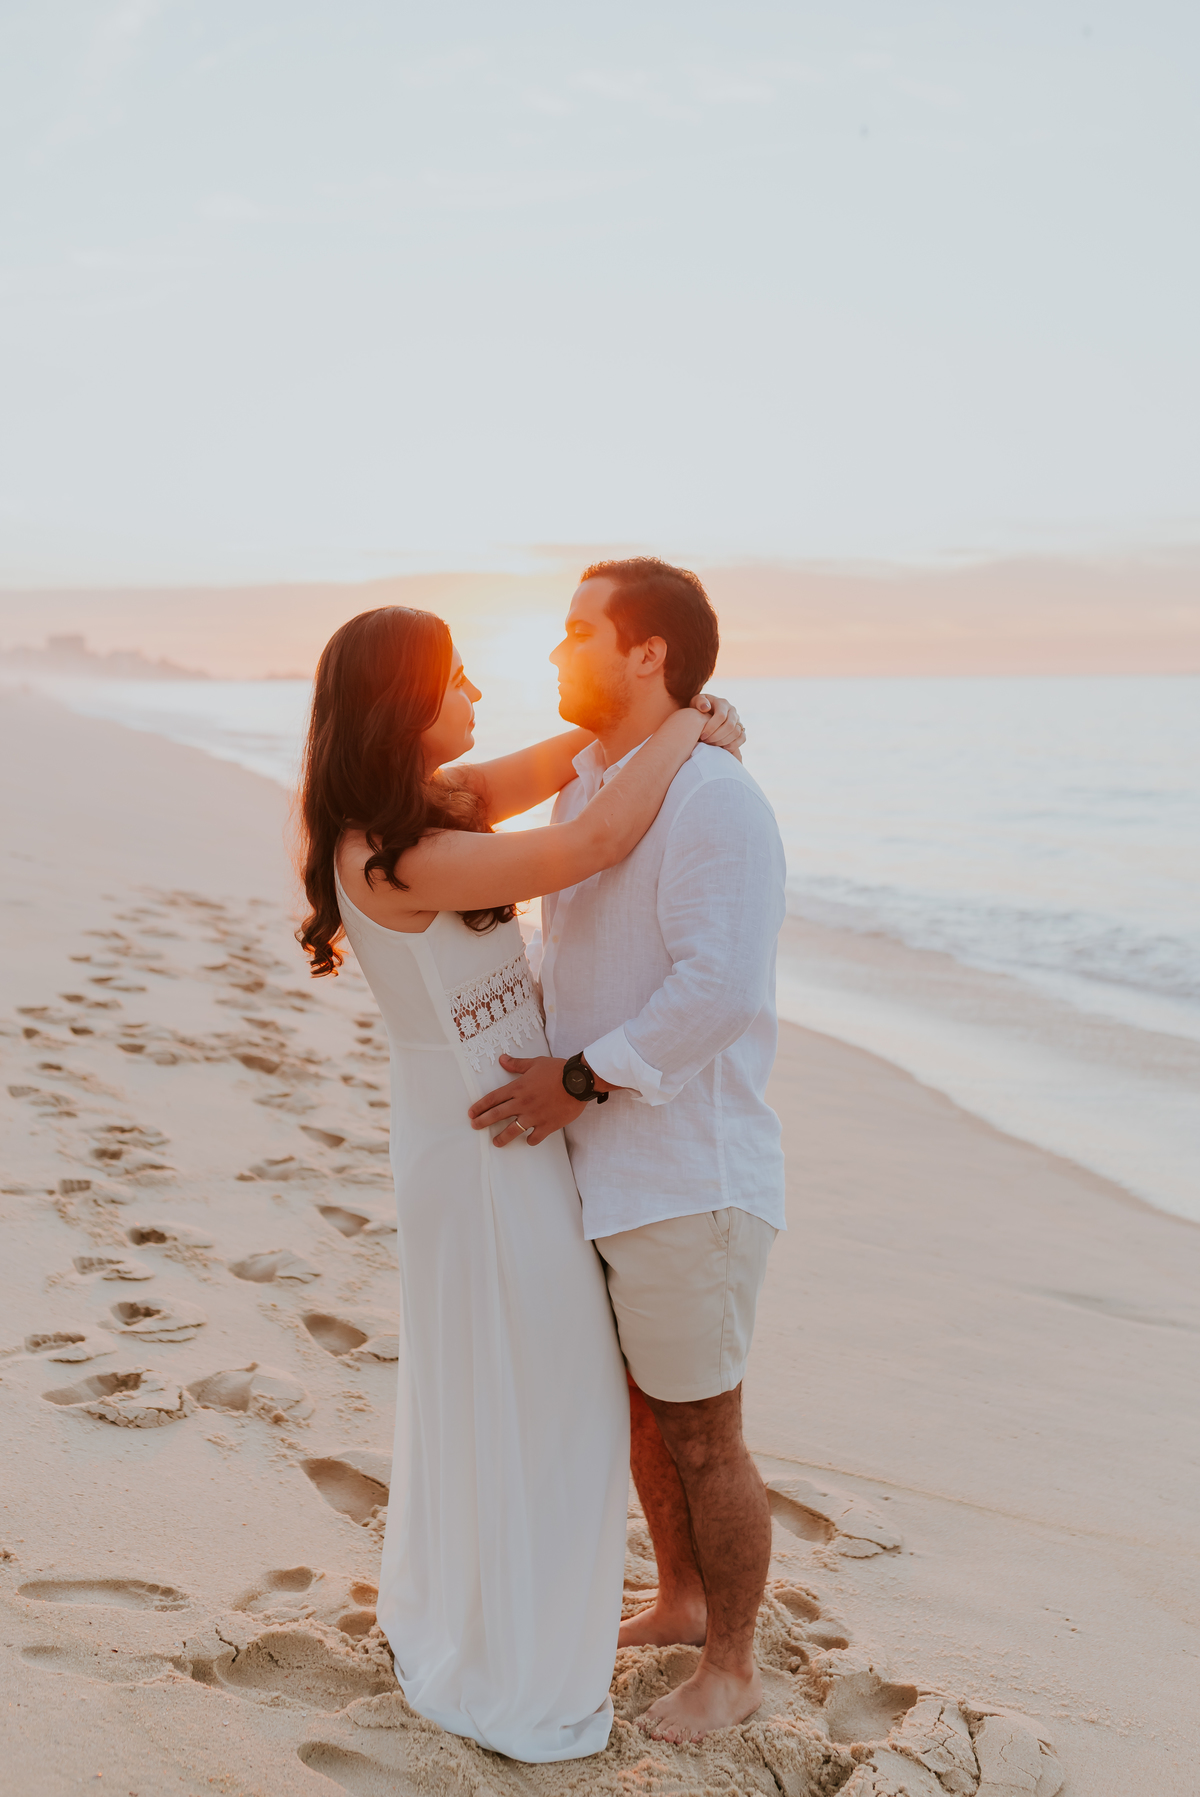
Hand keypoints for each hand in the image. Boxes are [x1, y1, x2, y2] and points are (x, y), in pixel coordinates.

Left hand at [467, 1054, 584, 1145]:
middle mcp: (523, 1103)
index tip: (471, 1113)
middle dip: (483, 1122)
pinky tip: (528, 1140)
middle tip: (475, 1126)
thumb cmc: (558, 1070)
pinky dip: (530, 1140)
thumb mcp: (535, 1063)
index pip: (493, 1098)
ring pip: (513, 1130)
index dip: (480, 1106)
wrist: (578, 1081)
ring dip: (502, 1138)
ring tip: (496, 1143)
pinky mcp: (547, 1125)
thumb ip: (517, 1064)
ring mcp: (534, 1116)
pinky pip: (534, 1137)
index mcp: (518, 1088)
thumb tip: (502, 1059)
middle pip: (497, 1115)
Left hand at [690, 692, 745, 756]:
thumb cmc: (699, 708)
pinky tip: (722, 748)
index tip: (702, 736)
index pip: (721, 716)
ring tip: (711, 744)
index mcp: (722, 703)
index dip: (711, 728)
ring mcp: (738, 720)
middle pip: (729, 726)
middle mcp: (732, 710)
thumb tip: (706, 708)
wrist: (705, 712)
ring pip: (736, 732)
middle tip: (706, 741)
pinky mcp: (740, 728)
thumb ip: (699, 701)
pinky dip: (734, 745)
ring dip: (723, 741)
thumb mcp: (696, 701)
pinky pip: (742, 738)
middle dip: (716, 736)